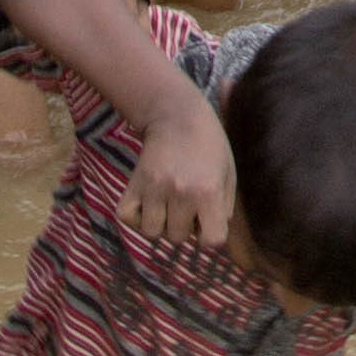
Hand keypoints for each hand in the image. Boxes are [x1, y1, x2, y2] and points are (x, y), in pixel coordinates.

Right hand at [120, 92, 237, 249]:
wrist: (177, 115)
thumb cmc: (208, 146)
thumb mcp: (228, 174)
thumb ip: (223, 208)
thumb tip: (210, 238)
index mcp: (209, 191)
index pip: (212, 240)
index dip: (211, 234)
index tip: (208, 220)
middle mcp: (181, 192)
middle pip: (178, 238)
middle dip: (184, 226)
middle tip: (187, 203)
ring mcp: (154, 188)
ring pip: (152, 233)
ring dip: (160, 224)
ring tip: (168, 204)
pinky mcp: (134, 182)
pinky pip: (127, 218)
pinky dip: (136, 217)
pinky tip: (149, 203)